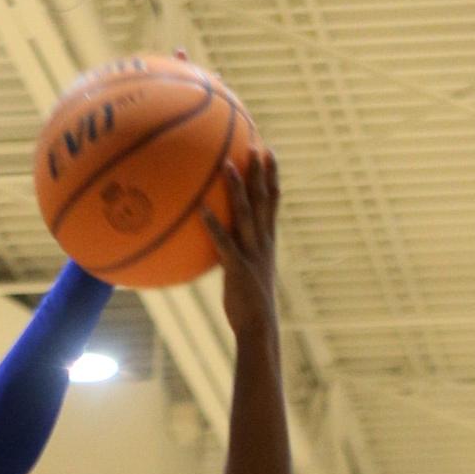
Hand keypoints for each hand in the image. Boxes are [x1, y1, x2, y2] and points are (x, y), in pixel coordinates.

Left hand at [202, 150, 278, 339]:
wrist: (259, 329)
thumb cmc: (250, 306)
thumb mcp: (247, 275)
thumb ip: (237, 255)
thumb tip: (220, 244)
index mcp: (268, 242)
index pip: (273, 202)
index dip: (272, 176)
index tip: (269, 152)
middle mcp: (263, 243)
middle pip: (264, 200)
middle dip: (261, 172)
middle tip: (256, 144)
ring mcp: (252, 254)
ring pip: (246, 214)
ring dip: (237, 188)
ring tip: (227, 164)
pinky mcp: (237, 268)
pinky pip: (224, 242)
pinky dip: (214, 225)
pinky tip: (201, 209)